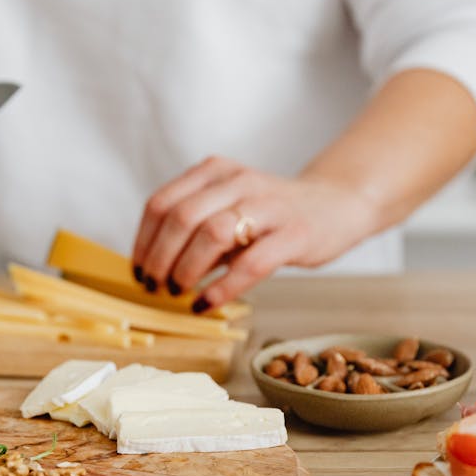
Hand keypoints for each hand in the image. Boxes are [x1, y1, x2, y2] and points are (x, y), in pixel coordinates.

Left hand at [131, 156, 376, 311]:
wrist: (336, 205)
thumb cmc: (270, 216)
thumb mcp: (227, 210)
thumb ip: (194, 231)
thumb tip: (152, 268)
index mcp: (215, 171)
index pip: (162, 203)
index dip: (143, 242)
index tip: (138, 271)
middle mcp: (239, 181)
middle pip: (181, 217)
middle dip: (160, 258)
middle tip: (156, 287)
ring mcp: (268, 205)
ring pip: (212, 234)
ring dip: (186, 270)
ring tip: (180, 292)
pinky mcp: (294, 234)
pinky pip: (251, 263)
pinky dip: (222, 288)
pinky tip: (207, 303)